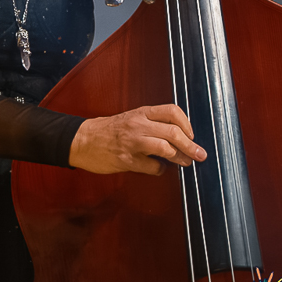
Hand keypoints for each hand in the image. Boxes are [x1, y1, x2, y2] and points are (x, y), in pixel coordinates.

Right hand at [68, 104, 207, 174]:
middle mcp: (137, 125)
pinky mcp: (127, 160)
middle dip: (190, 146)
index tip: (191, 134)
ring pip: (165, 148)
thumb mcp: (131, 118)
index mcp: (140, 113)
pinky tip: (158, 168)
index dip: (187, 124)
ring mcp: (132, 143)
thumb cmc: (109, 131)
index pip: (172, 111)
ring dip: (180, 158)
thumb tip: (180, 136)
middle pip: (173, 132)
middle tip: (200, 155)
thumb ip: (152, 124)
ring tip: (185, 163)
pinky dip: (160, 169)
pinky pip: (153, 167)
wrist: (82, 140)